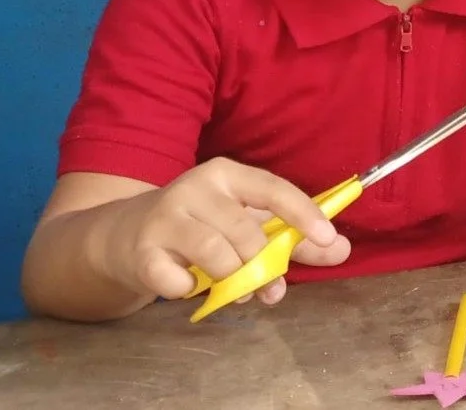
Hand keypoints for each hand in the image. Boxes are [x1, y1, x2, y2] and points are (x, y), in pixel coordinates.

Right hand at [101, 158, 350, 305]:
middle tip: (269, 287)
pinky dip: (190, 291)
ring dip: (232, 282)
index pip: (273, 188)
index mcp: (226, 174)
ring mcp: (166, 217)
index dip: (303, 213)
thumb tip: (341, 248)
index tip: (329, 238)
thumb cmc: (198, 227)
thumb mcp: (243, 223)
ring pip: (217, 256)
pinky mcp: (143, 251)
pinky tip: (187, 283)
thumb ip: (291, 238)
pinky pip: (178, 281)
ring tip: (232, 288)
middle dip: (264, 267)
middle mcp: (196, 188)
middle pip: (246, 233)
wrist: (124, 235)